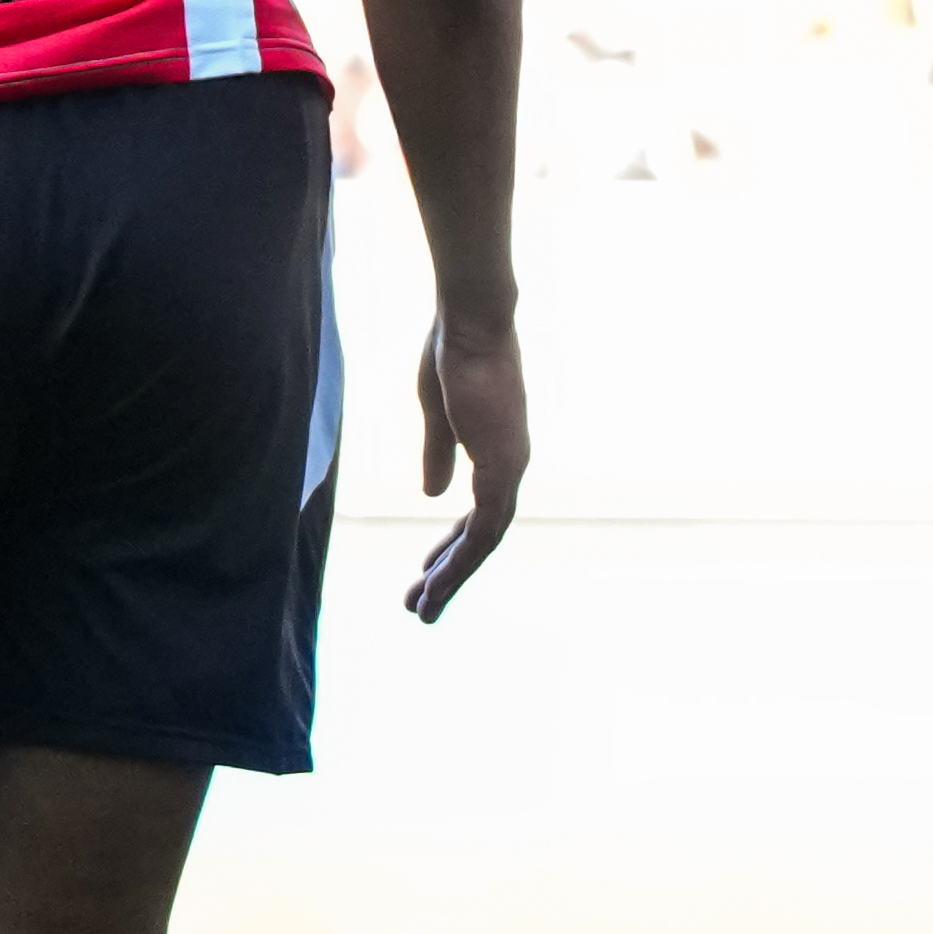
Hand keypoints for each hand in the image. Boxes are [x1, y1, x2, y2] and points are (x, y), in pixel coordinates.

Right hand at [407, 307, 527, 620]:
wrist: (470, 324)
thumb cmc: (453, 356)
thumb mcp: (439, 415)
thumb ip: (439, 455)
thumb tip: (434, 494)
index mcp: (497, 454)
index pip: (479, 515)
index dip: (451, 547)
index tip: (425, 571)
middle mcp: (511, 466)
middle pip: (483, 536)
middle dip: (450, 573)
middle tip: (421, 608)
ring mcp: (512, 467)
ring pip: (485, 540)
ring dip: (453, 576)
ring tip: (422, 609)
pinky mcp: (504, 465)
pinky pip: (486, 526)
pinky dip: (462, 557)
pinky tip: (439, 580)